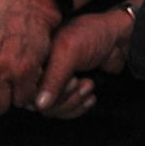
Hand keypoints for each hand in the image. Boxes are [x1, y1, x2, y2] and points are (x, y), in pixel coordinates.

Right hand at [34, 6, 133, 120]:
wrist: (118, 38)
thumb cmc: (93, 34)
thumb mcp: (70, 51)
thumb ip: (53, 78)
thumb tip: (39, 104)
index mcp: (34, 57)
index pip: (26, 88)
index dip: (45, 92)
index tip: (67, 81)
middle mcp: (41, 71)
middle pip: (40, 103)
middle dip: (65, 97)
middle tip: (78, 81)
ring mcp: (55, 83)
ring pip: (54, 109)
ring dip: (74, 101)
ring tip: (88, 84)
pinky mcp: (69, 92)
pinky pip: (67, 111)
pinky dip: (79, 107)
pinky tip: (89, 97)